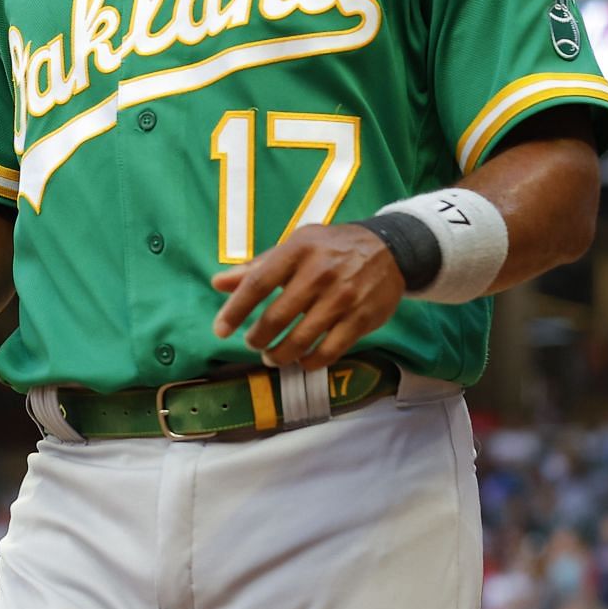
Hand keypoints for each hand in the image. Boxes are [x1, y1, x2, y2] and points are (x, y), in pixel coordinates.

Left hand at [210, 224, 405, 369]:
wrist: (389, 249)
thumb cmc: (332, 248)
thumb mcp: (296, 246)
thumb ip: (257, 266)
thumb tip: (218, 283)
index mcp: (298, 250)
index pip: (258, 283)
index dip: (235, 310)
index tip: (220, 330)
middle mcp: (320, 273)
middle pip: (276, 317)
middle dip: (258, 338)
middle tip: (253, 343)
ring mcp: (342, 298)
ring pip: (300, 340)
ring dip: (279, 355)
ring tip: (273, 356)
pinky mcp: (361, 319)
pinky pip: (328, 352)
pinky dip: (309, 362)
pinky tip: (301, 361)